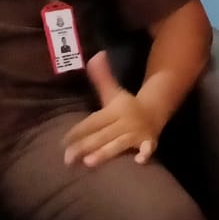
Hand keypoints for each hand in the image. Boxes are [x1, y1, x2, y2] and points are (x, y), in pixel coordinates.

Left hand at [63, 52, 161, 167]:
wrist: (155, 111)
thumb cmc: (127, 106)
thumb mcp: (113, 92)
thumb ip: (101, 78)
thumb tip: (94, 56)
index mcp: (114, 111)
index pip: (93, 121)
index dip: (78, 130)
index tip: (63, 141)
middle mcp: (124, 122)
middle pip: (102, 135)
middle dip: (85, 146)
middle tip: (68, 159)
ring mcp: (137, 134)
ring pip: (119, 145)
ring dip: (105, 153)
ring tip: (89, 163)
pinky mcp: (148, 143)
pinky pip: (148, 148)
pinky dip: (145, 154)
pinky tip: (139, 162)